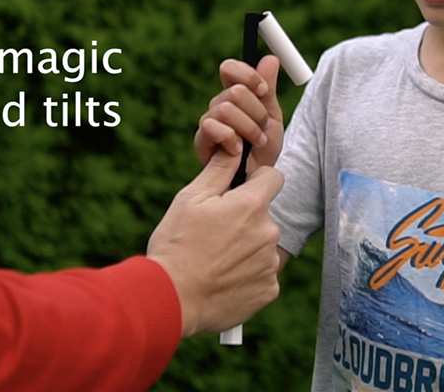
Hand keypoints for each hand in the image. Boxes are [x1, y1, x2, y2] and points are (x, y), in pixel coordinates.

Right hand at [147, 149, 283, 337]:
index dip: (255, 180)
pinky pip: (262, 274)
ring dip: (245, 248)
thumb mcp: (190, 198)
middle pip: (265, 215)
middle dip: (245, 219)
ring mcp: (270, 264)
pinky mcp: (268, 291)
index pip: (273, 176)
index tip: (236, 193)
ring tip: (214, 260)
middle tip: (213, 234)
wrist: (170, 299)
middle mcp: (269, 233)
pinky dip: (246, 275)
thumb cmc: (176, 245)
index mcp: (252, 205)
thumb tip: (234, 145)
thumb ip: (219, 169)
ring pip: (262, 245)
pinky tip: (222, 279)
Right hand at [194, 55, 283, 172]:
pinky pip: (211, 127)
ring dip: (247, 128)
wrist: (257, 181)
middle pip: (234, 91)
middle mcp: (218, 105)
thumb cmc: (264, 150)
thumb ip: (268, 90)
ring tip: (254, 143)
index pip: (230, 69)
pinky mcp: (201, 141)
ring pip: (225, 109)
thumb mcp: (272, 117)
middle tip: (263, 129)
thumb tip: (271, 59)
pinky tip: (236, 152)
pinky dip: (230, 139)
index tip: (264, 91)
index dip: (248, 76)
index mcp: (234, 95)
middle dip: (256, 112)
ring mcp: (208, 122)